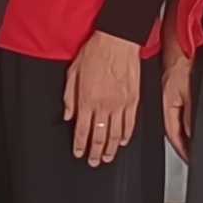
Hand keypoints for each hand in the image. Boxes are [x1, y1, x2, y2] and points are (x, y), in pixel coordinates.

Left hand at [62, 31, 146, 169]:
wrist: (118, 41)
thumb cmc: (95, 52)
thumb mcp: (73, 72)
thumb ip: (69, 96)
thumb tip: (69, 115)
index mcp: (87, 99)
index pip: (82, 130)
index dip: (80, 145)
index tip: (79, 153)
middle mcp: (104, 105)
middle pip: (99, 136)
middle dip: (95, 152)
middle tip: (93, 161)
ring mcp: (120, 104)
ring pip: (115, 134)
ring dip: (110, 149)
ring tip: (107, 157)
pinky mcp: (133, 100)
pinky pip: (130, 123)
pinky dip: (126, 135)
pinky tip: (122, 142)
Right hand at [162, 54, 194, 159]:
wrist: (179, 40)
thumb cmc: (180, 60)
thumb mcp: (188, 91)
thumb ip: (191, 113)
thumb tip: (192, 133)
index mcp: (167, 104)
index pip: (173, 134)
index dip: (182, 149)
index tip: (190, 160)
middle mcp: (169, 100)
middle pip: (175, 129)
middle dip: (184, 144)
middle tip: (193, 156)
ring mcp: (174, 94)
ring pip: (179, 120)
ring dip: (187, 133)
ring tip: (196, 145)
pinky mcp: (180, 87)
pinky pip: (183, 110)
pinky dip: (189, 120)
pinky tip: (196, 122)